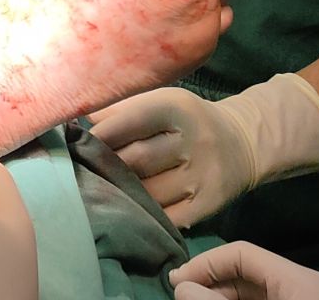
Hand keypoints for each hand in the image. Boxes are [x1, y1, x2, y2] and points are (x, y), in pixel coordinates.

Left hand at [88, 74, 318, 229]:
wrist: (242, 142)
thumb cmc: (188, 119)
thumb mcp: (161, 100)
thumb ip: (122, 108)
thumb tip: (76, 118)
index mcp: (177, 109)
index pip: (132, 121)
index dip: (101, 133)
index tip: (76, 141)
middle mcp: (192, 142)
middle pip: (136, 160)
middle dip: (105, 165)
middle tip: (80, 169)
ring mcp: (201, 177)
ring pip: (148, 192)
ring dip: (120, 193)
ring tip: (98, 191)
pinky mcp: (206, 206)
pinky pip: (166, 217)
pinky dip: (143, 215)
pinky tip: (127, 211)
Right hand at [169, 242, 318, 299]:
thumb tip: (180, 286)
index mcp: (299, 278)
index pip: (242, 252)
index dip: (205, 262)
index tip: (177, 282)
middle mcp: (304, 285)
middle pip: (248, 272)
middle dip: (211, 282)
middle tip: (181, 297)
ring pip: (255, 291)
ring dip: (223, 295)